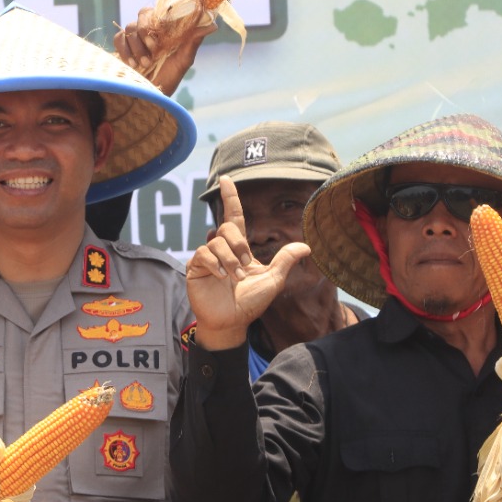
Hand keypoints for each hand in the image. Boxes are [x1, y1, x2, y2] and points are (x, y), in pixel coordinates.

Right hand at [112, 8, 214, 96]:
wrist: (149, 97)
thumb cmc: (168, 80)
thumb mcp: (183, 62)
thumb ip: (193, 42)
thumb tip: (213, 25)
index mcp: (165, 30)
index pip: (161, 10)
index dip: (161, 15)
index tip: (164, 31)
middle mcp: (149, 32)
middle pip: (143, 13)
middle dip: (146, 30)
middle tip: (153, 48)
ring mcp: (134, 39)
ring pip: (130, 27)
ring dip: (137, 46)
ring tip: (145, 64)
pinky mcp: (121, 48)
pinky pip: (119, 39)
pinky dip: (125, 51)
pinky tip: (133, 65)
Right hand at [186, 176, 309, 348]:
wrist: (231, 322)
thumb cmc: (250, 303)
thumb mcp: (273, 280)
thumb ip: (285, 260)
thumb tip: (306, 245)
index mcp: (238, 248)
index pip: (234, 217)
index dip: (230, 198)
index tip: (227, 180)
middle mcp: (221, 249)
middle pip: (227, 228)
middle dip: (239, 245)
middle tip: (245, 265)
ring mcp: (207, 258)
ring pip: (216, 241)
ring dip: (230, 260)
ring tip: (235, 277)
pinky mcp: (195, 268)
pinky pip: (203, 253)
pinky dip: (215, 264)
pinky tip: (220, 277)